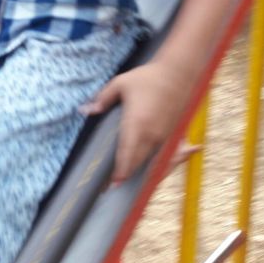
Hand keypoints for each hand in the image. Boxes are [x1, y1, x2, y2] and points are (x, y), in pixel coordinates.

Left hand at [81, 61, 189, 183]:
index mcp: (136, 123)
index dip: (120, 172)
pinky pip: (164, 156)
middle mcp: (152, 134)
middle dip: (126, 176)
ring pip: (151, 161)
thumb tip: (85, 111)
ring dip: (141, 172)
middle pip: (138, 162)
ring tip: (129, 182)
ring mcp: (164, 136)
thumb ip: (102, 99)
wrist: (178, 74)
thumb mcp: (120, 84)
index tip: (112, 185)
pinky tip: (150, 172)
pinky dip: (156, 166)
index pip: (126, 154)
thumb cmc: (147, 78)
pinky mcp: (172, 135)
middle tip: (112, 188)